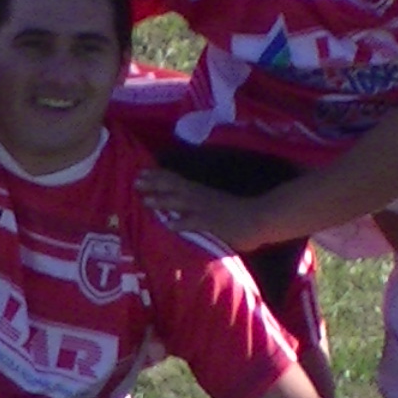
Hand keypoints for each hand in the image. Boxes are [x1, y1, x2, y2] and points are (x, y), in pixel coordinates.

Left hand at [135, 167, 278, 251]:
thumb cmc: (241, 213)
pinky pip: (195, 222)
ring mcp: (207, 210)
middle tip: (136, 181)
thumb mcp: (216, 204)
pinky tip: (168, 225)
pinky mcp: (213, 223)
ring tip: (145, 201)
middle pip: (174, 187)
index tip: (142, 172)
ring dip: (163, 201)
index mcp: (202, 192)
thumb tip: (182, 209)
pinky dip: (181, 223)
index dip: (159, 176)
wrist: (261, 217)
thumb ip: (200, 205)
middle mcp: (201, 197)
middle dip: (155, 184)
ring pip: (181, 202)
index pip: (177, 180)